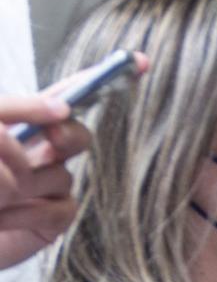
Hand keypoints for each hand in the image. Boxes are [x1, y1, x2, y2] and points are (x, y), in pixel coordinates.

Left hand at [0, 96, 90, 269]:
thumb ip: (15, 108)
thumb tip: (62, 109)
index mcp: (22, 126)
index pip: (64, 98)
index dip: (100, 79)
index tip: (138, 61)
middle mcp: (40, 153)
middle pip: (77, 134)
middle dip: (67, 135)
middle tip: (50, 138)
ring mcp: (48, 187)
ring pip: (62, 175)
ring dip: (22, 184)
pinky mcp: (53, 219)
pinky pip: (60, 207)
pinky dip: (27, 212)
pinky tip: (1, 219)